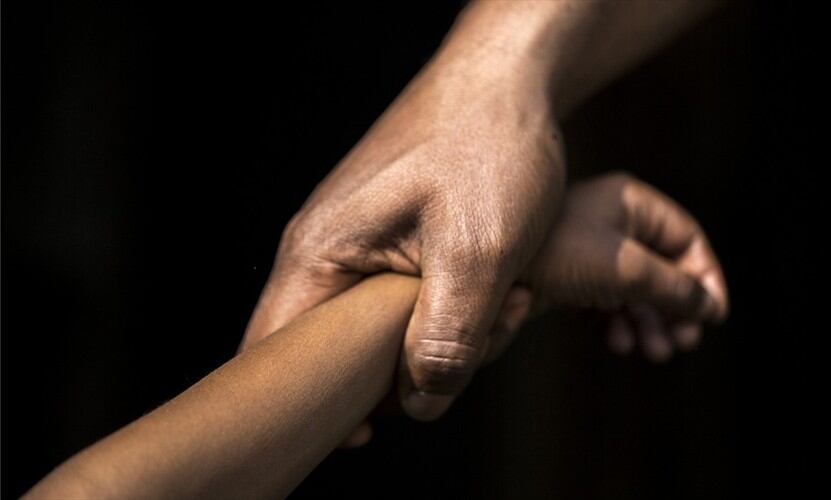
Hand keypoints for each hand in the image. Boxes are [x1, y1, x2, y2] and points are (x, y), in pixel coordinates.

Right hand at [240, 46, 564, 426]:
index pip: (278, 353)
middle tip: (476, 341)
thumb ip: (445, 337)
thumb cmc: (487, 151)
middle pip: (333, 349)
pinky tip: (495, 294)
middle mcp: (324, 249)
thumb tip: (421, 404)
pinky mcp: (390, 236)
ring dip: (436, 336)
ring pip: (378, 327)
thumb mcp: (478, 252)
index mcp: (319, 254)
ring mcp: (357, 241)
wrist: (507, 83)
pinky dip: (445, 312)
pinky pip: (402, 298)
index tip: (363, 432)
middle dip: (401, 368)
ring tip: (502, 304)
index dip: (308, 405)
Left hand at [520, 173, 728, 361]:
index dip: (706, 278)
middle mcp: (612, 222)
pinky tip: (617, 342)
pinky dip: (617, 322)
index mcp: (631, 203)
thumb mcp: (627, 273)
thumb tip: (712, 308)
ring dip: (649, 322)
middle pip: (664, 268)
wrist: (490, 269)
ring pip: (635, 289)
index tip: (713, 317)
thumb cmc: (558, 256)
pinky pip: (606, 300)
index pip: (687, 238)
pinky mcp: (567, 275)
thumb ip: (675, 290)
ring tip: (652, 352)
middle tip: (682, 344)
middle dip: (675, 309)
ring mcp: (589, 250)